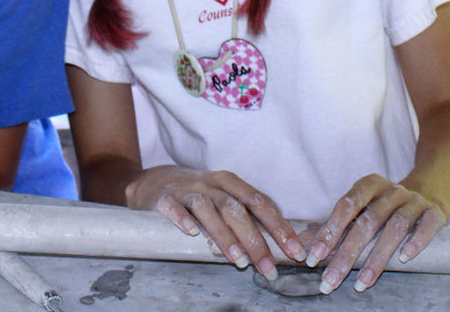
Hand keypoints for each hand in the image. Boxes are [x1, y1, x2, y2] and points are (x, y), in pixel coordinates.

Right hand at [126, 165, 306, 279]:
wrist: (153, 182)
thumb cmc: (197, 195)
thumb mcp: (223, 198)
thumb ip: (247, 215)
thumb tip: (283, 245)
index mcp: (229, 182)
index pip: (260, 203)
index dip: (279, 227)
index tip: (296, 252)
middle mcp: (210, 184)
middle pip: (236, 209)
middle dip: (256, 241)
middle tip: (269, 269)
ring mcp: (186, 190)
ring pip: (208, 209)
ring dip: (225, 235)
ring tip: (239, 261)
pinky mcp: (163, 199)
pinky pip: (174, 207)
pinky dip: (183, 218)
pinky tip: (192, 232)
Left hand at [307, 173, 446, 293]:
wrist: (428, 193)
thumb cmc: (386, 206)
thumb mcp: (366, 205)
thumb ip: (345, 222)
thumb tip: (312, 247)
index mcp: (368, 185)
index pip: (345, 207)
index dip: (329, 232)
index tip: (315, 257)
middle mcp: (391, 191)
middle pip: (366, 223)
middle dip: (347, 254)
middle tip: (331, 280)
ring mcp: (414, 201)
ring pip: (395, 228)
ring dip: (377, 258)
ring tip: (362, 283)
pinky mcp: (435, 213)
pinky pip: (426, 227)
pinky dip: (415, 242)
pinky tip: (404, 260)